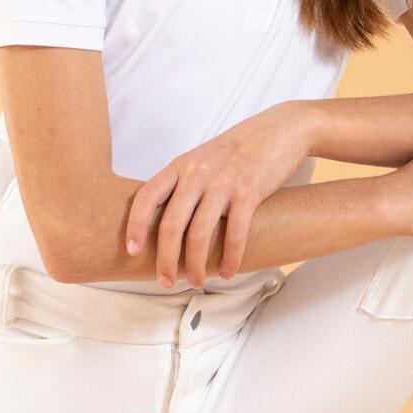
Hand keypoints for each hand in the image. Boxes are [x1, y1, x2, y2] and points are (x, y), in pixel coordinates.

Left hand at [122, 103, 317, 290]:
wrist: (279, 130)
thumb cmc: (239, 150)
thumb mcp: (202, 160)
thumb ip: (184, 184)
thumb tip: (164, 218)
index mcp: (181, 166)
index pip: (146, 196)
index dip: (135, 225)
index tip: (132, 251)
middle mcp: (197, 173)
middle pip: (171, 223)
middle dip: (165, 259)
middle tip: (165, 281)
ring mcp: (223, 182)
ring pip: (199, 233)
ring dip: (196, 264)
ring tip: (196, 281)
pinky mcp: (249, 191)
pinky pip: (234, 232)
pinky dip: (230, 258)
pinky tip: (228, 271)